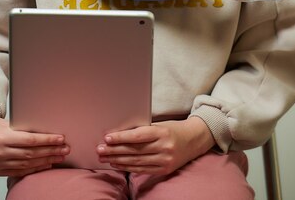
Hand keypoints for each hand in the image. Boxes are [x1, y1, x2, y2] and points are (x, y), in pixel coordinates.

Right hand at [0, 108, 69, 176]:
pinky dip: (34, 168)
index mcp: (3, 137)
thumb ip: (23, 129)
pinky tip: (45, 164)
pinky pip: (20, 172)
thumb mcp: (8, 122)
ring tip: (59, 157)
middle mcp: (0, 152)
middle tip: (65, 149)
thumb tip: (46, 131)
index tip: (60, 138)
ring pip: (27, 164)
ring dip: (46, 161)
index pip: (31, 140)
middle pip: (31, 153)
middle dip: (51, 151)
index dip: (47, 140)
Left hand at [96, 118, 214, 174]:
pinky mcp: (164, 170)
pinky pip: (142, 169)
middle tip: (100, 149)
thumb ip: (144, 129)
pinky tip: (117, 164)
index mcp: (162, 132)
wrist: (194, 140)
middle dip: (115, 150)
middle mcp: (164, 147)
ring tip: (104, 157)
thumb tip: (121, 133)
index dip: (121, 137)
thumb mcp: (160, 125)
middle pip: (134, 150)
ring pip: (136, 161)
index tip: (107, 138)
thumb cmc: (173, 129)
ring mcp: (164, 160)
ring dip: (118, 160)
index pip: (138, 136)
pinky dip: (128, 167)